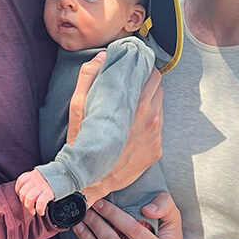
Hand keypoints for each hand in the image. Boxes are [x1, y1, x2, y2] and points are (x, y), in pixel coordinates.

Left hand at [14, 169, 53, 215]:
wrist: (68, 173)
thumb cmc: (55, 176)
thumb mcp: (42, 174)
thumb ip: (34, 180)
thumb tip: (28, 191)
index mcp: (33, 174)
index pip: (20, 182)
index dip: (19, 191)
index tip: (23, 197)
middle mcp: (35, 179)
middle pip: (23, 192)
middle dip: (24, 202)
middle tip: (29, 207)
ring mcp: (42, 185)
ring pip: (29, 198)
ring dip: (29, 208)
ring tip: (34, 211)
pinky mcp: (49, 192)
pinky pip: (40, 203)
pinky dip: (39, 210)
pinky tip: (41, 212)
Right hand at [69, 53, 163, 201]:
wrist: (92, 180)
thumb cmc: (84, 142)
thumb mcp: (79, 109)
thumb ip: (88, 78)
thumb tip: (101, 57)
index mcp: (135, 106)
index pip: (152, 75)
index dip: (144, 68)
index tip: (136, 65)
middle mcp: (151, 119)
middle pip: (159, 88)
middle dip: (147, 83)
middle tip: (133, 83)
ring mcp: (156, 136)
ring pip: (159, 107)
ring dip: (149, 103)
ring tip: (131, 106)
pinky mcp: (157, 150)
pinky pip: (158, 128)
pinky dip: (149, 124)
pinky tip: (133, 128)